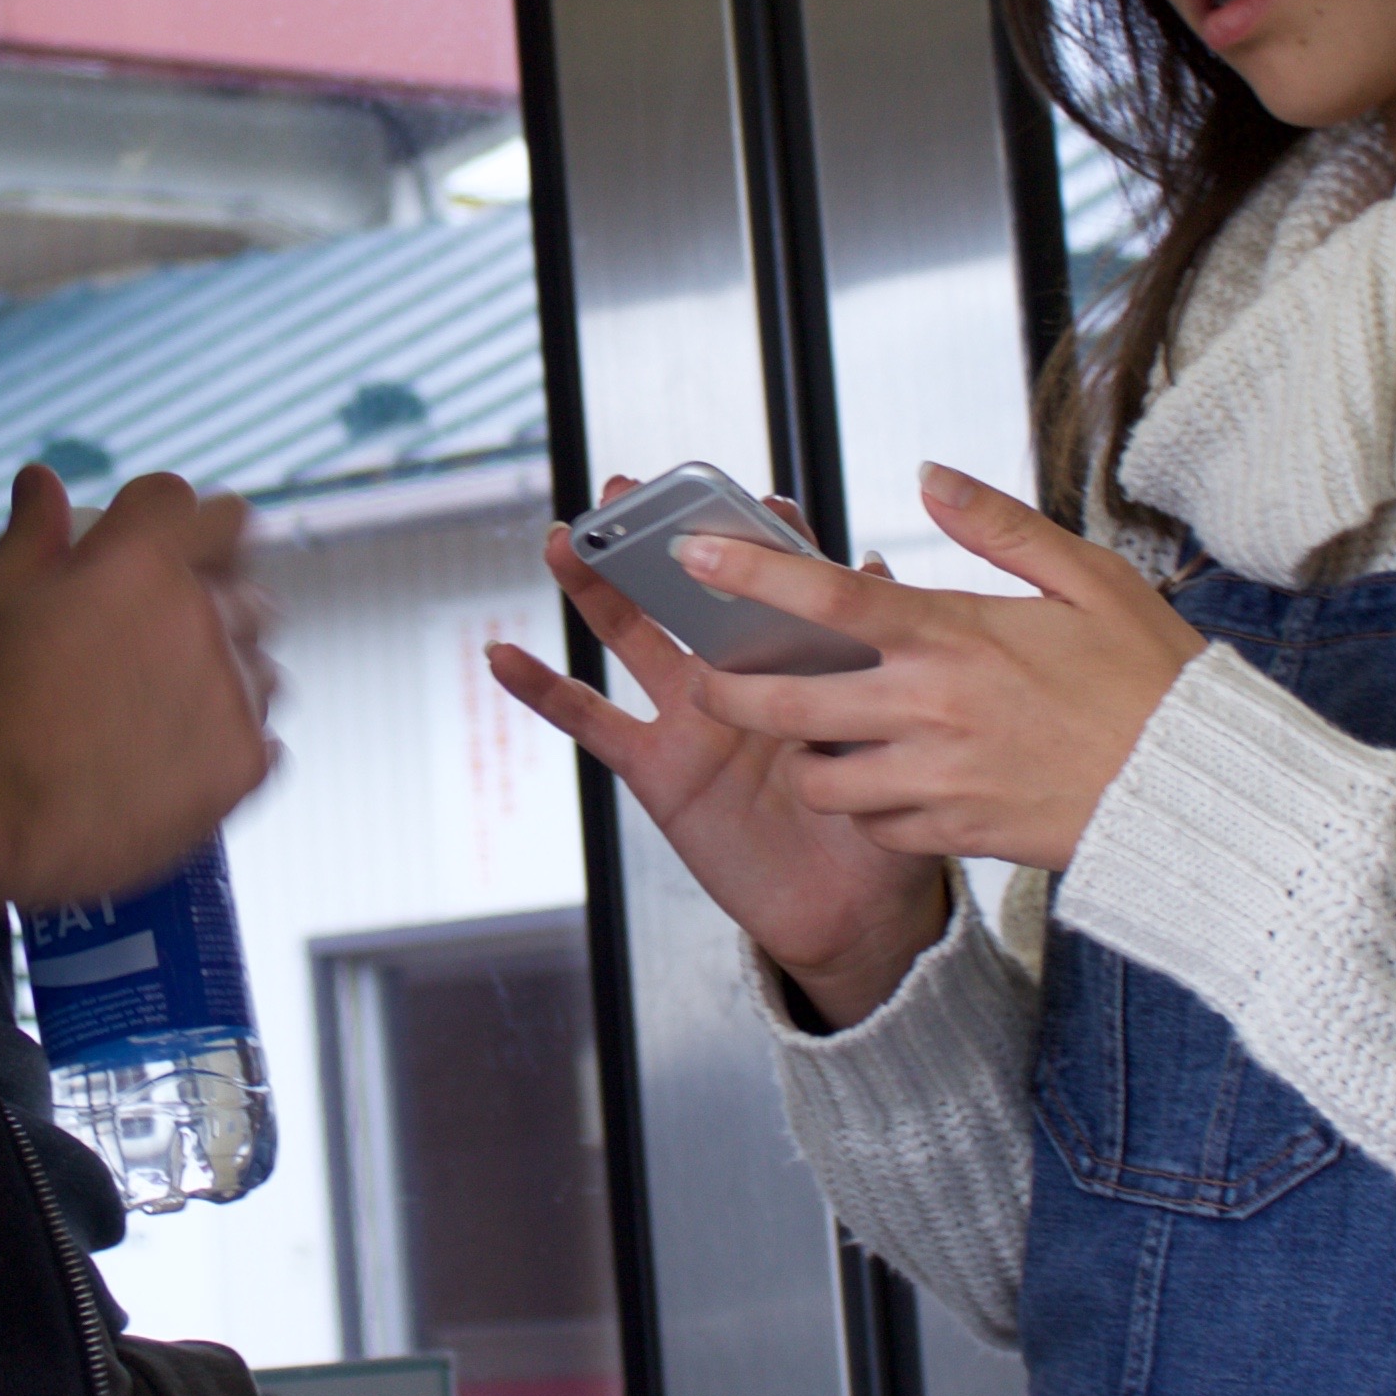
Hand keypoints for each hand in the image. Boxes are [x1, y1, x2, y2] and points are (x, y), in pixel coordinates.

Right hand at [0, 464, 281, 907]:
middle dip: (210, 600)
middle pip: (244, 584)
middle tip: (162, 637)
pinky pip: (267, 738)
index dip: (165, 519)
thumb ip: (29, 537)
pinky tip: (186, 759)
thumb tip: (42, 482)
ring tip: (175, 709)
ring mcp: (230, 692)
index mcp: (141, 560)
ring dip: (230, 675)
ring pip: (264, 665)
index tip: (148, 544)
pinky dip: (233, 742)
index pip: (187, 502)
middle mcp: (201, 616)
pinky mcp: (242, 764)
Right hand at [487, 481, 951, 1027]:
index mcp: (798, 660)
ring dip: (593, 587)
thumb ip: (877, 657)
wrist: (855, 909)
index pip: (779, 580)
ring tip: (564, 539)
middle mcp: (738, 674)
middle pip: (688, 590)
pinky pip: (591, 722)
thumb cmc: (884, 814)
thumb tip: (874, 564)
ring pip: (631, 637)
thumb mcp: (892, 735)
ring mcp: (691, 717)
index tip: (760, 498)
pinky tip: (502, 655)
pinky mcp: (656, 768)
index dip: (765, 536)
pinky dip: (543, 689)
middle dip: (656, 536)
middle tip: (627, 486)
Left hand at [662, 464, 1204, 880]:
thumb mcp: (1089, 578)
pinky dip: (866, 807)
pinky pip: (876, 826)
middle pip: (786, 705)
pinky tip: (882, 782)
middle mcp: (932, 709)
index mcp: (957, 634)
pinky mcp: (959, 834)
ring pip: (820, 780)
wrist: (1202, 790)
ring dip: (804, 760)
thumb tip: (928, 475)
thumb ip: (998, 526)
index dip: (752, 572)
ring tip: (815, 738)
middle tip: (708, 681)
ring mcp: (940, 779)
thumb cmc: (1152, 677)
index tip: (694, 553)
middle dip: (726, 694)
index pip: (830, 596)